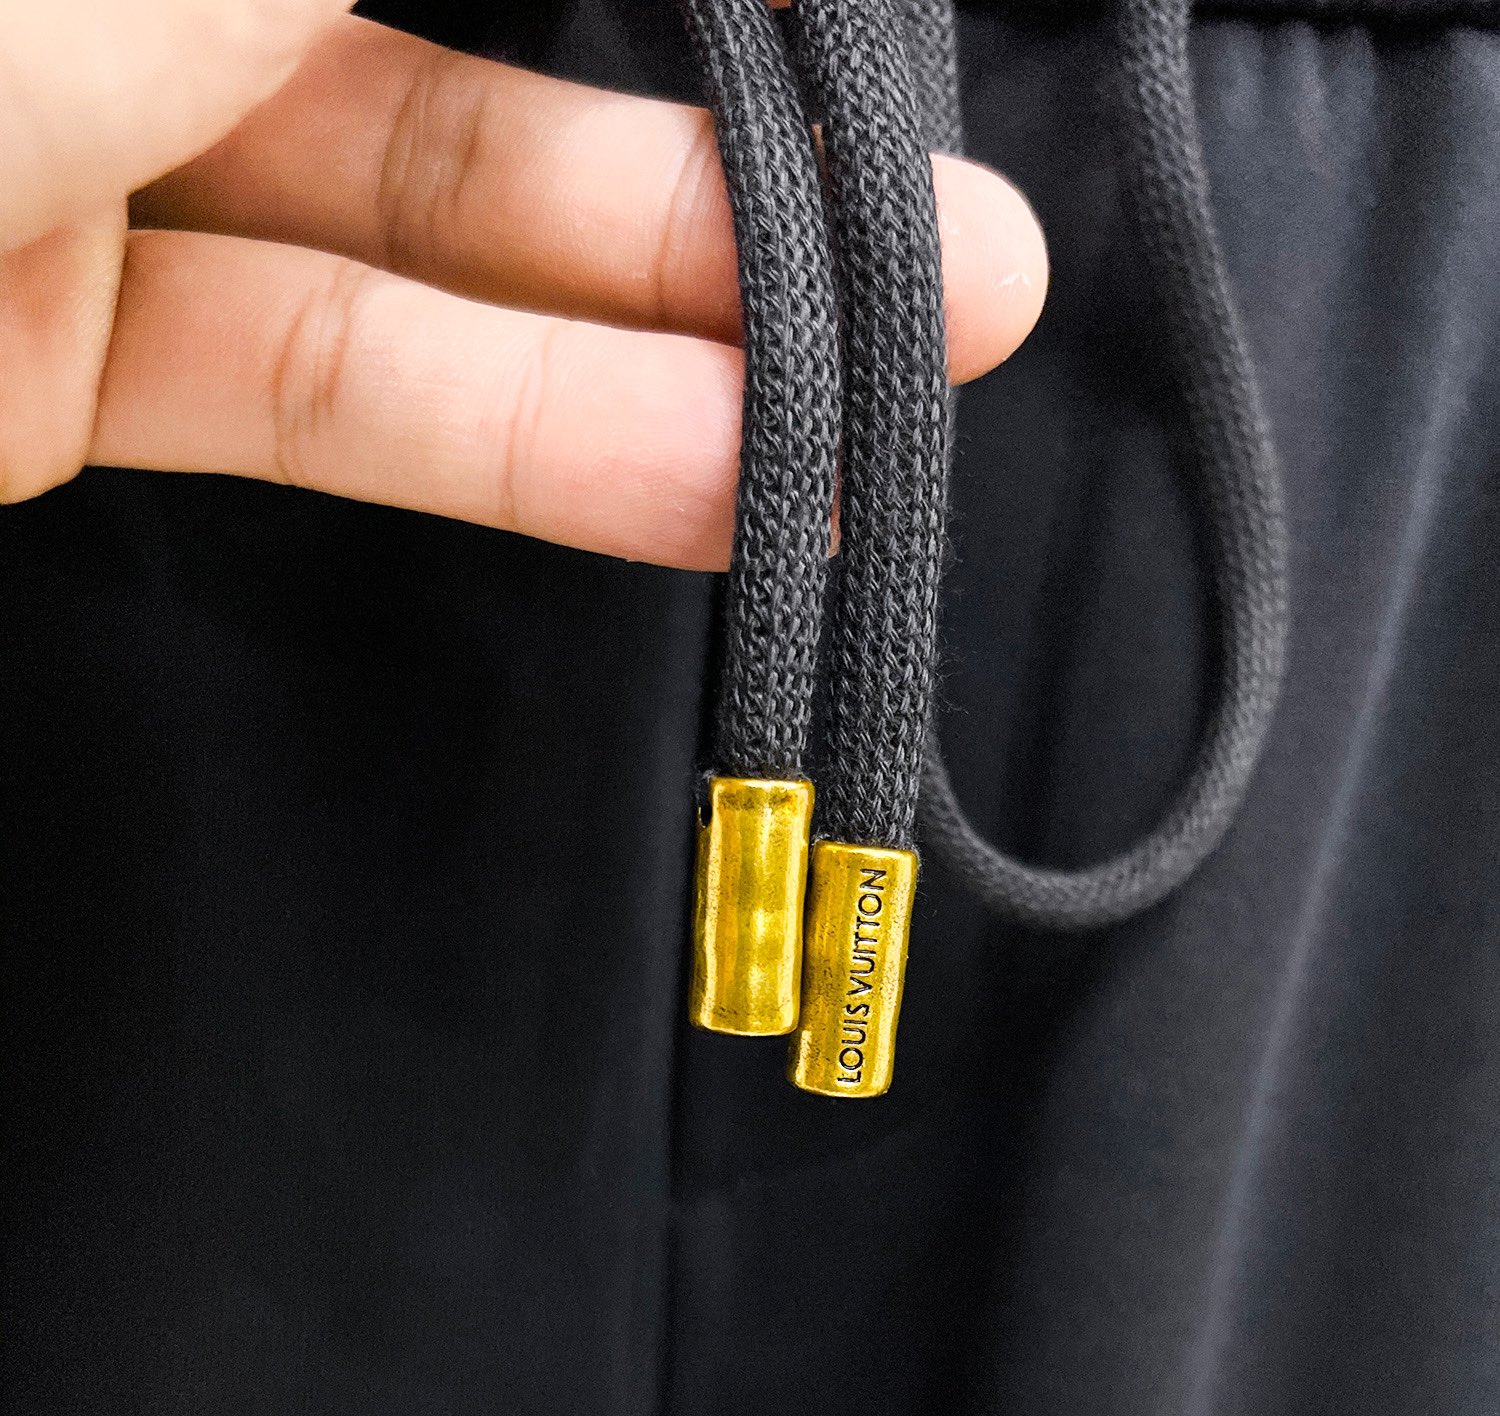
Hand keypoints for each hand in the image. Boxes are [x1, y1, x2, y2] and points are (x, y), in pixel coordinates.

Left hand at [0, 0, 1046, 567]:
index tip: (866, 36)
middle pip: (464, 20)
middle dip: (723, 121)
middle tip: (948, 188)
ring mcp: (84, 155)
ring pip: (416, 214)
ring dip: (673, 298)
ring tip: (916, 347)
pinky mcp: (61, 363)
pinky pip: (318, 376)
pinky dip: (520, 434)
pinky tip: (715, 475)